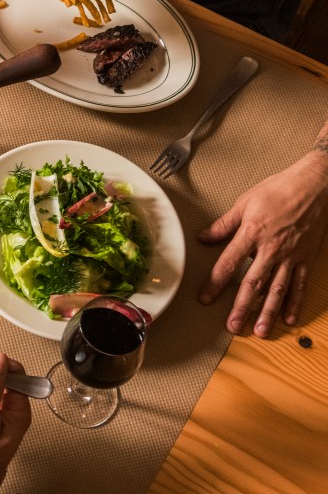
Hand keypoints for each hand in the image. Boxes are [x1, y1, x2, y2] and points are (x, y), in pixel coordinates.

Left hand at [199, 151, 327, 336]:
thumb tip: (203, 237)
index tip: (204, 298)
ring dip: (268, 311)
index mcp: (252, 233)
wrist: (314, 186)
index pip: (228, 264)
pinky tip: (289, 318)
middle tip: (232, 326)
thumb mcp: (244, 203)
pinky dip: (295, 302)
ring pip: (277, 289)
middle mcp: (271, 248)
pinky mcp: (306, 258)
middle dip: (242, 307)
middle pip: (253, 283)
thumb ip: (224, 224)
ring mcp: (291, 255)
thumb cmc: (278, 190)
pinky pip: (300, 284)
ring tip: (261, 331)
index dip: (215, 283)